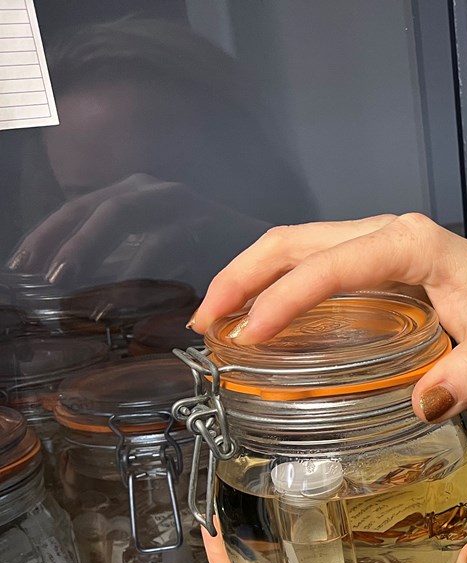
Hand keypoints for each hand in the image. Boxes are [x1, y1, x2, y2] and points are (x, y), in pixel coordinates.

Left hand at [7, 173, 271, 290]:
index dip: (47, 235)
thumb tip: (79, 288)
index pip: (79, 208)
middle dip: (60, 241)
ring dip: (87, 248)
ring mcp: (179, 200)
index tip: (22, 264)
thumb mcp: (160, 254)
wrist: (275, 255)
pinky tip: (116, 301)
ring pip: (118, 215)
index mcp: (138, 194)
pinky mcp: (201, 219)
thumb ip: (126, 261)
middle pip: (92, 206)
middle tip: (39, 278)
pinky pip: (157, 243)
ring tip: (64, 282)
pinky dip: (134, 272)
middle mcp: (155, 189)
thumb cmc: (213, 259)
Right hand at [187, 214, 466, 421]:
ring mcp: (377, 243)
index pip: (330, 265)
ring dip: (248, 278)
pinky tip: (254, 321)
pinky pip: (310, 263)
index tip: (248, 337)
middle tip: (203, 326)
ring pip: (295, 247)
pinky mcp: (374, 261)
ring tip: (213, 323)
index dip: (283, 298)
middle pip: (295, 243)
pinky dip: (273, 285)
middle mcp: (387, 233)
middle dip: (242, 278)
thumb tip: (426, 406)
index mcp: (412, 244)